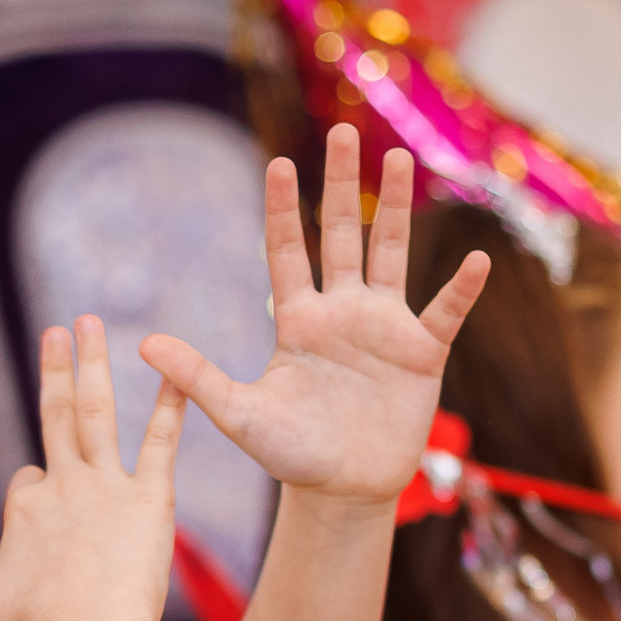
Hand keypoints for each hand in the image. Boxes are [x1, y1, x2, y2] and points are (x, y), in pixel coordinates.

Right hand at [0, 317, 182, 620]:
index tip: (45, 522)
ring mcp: (106, 485)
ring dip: (91, 365)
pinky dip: (169, 408)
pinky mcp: (148, 497)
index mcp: (25, 507)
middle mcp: (62, 484)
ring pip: (95, 413)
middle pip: (56, 416)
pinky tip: (179, 376)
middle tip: (56, 329)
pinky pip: (159, 444)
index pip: (28, 483)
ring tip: (90, 323)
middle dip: (55, 371)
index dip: (34, 497)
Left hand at [138, 128, 488, 508]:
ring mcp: (384, 328)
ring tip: (400, 159)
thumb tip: (144, 346)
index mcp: (298, 320)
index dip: (284, 210)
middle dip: (343, 184)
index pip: (288, 252)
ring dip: (397, 209)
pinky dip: (461, 290)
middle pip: (344, 235)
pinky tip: (476, 261)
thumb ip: (197, 377)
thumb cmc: (290, 454)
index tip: (277, 164)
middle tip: (345, 131)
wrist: (341, 490)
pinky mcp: (421, 354)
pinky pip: (445, 313)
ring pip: (392, 254)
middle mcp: (341, 312)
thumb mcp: (240, 414)